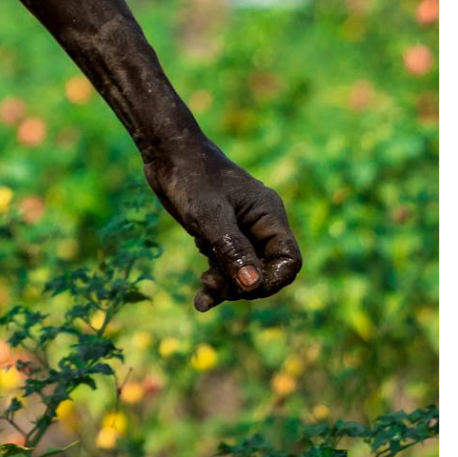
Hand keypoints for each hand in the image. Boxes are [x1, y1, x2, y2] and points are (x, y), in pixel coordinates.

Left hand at [141, 133, 301, 312]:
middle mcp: (260, 226)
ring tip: (203, 288)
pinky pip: (226, 268)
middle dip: (243, 286)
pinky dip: (215, 283)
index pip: (289, 260)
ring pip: (245, 273)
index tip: (245, 288)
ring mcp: (241, 232)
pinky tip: (200, 300)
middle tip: (212, 283)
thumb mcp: (210, 216)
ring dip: (226, 287)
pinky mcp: (221, 237)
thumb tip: (253, 285)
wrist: (168, 156)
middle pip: (267, 271)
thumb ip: (233, 250)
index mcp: (269, 216)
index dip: (272, 280)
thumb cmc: (192, 179)